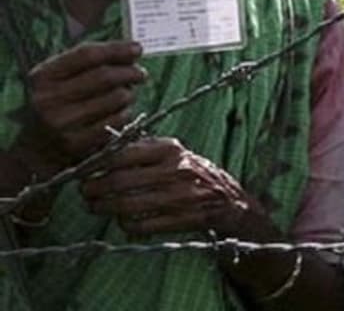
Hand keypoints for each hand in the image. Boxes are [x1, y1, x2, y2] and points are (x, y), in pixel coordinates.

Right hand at [22, 41, 146, 168]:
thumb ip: (88, 63)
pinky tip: (120, 113)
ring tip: (127, 95)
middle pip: (104, 76)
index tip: (137, 48)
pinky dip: (125, 114)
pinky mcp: (76, 143)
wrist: (36, 149)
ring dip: (129, 94)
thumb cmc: (56, 105)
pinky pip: (116, 121)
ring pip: (115, 98)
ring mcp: (61, 122)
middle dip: (129, 72)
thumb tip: (132, 50)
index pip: (87, 55)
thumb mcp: (58, 80)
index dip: (116, 49)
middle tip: (140, 74)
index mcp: (42, 76)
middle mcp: (48, 99)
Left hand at [80, 137, 253, 236]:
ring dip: (103, 208)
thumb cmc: (191, 173)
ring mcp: (180, 196)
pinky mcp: (181, 219)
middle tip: (85, 192)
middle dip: (94, 189)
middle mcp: (176, 170)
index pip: (121, 154)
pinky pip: (140, 225)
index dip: (96, 164)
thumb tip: (97, 149)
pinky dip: (125, 224)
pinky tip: (122, 220)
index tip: (84, 170)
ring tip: (95, 207)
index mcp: (170, 149)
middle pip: (119, 181)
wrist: (227, 200)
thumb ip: (140, 149)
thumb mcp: (172, 153)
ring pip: (126, 205)